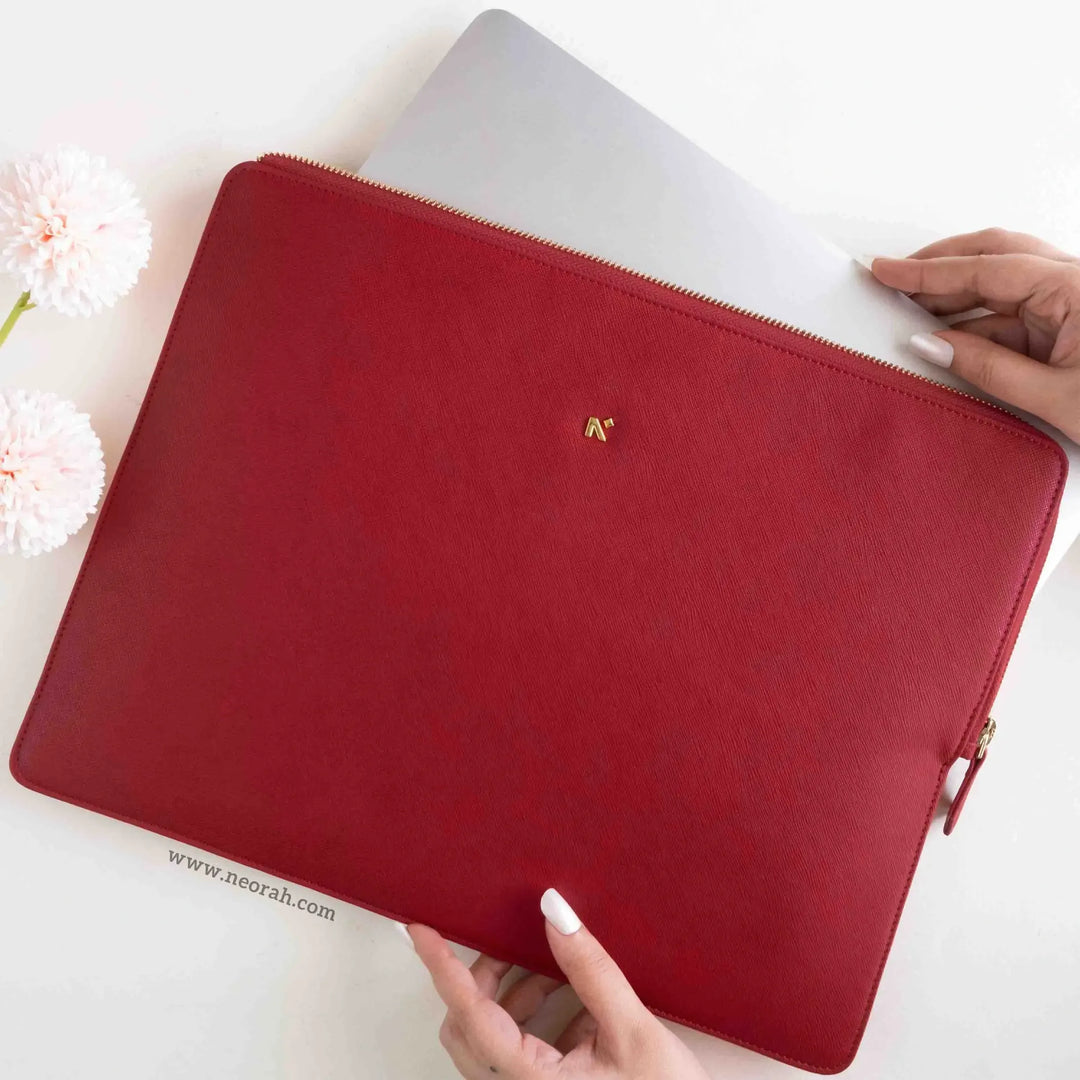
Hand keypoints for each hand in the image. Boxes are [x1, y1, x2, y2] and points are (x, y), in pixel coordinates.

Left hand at [407, 889, 710, 1079]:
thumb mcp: (634, 1032)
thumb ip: (591, 970)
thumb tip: (554, 912)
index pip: (469, 1013)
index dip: (441, 967)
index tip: (418, 928)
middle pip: (468, 1025)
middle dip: (483, 977)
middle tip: (511, 940)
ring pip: (491, 1038)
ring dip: (514, 997)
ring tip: (556, 970)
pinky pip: (517, 1052)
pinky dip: (536, 1019)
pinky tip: (579, 1006)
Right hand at [868, 227, 1079, 441]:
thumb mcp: (1056, 398)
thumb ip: (988, 369)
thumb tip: (932, 346)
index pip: (989, 269)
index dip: (929, 271)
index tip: (887, 270)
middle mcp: (1079, 284)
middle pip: (997, 257)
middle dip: (940, 268)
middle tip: (892, 280)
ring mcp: (1076, 302)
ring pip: (1004, 285)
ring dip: (956, 298)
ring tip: (910, 311)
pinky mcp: (1072, 325)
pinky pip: (1016, 315)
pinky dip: (978, 327)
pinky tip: (948, 340)